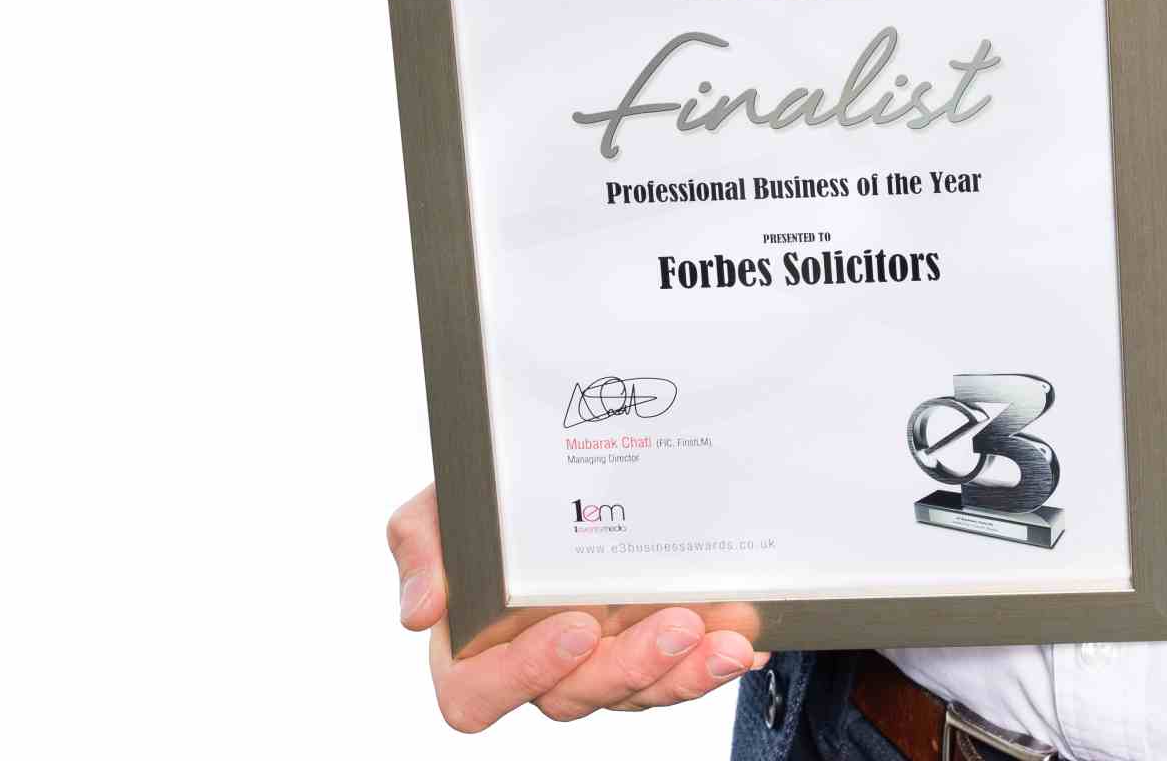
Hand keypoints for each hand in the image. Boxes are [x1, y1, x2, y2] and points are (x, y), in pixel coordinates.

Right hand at [386, 482, 767, 727]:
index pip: (478, 696)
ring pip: (638, 692)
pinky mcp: (646, 650)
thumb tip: (419, 614)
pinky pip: (682, 671)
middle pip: (576, 697)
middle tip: (679, 624)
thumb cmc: (479, 500)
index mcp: (471, 652)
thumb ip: (422, 548)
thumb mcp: (437, 508)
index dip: (527, 672)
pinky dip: (716, 658)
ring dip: (686, 673)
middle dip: (632, 666)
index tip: (577, 626)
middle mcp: (537, 669)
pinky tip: (748, 639)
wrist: (544, 470)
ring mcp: (596, 664)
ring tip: (728, 639)